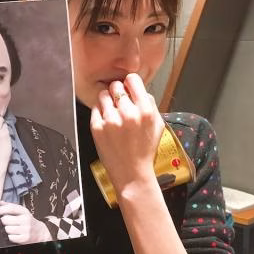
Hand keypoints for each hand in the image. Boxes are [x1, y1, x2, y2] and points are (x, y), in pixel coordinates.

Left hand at [0, 202, 52, 243]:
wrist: (40, 233)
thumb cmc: (28, 221)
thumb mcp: (22, 212)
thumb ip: (11, 207)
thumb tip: (0, 202)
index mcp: (24, 211)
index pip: (11, 208)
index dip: (2, 209)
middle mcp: (26, 219)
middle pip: (6, 219)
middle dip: (3, 221)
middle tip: (7, 222)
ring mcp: (26, 229)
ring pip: (7, 229)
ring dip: (7, 229)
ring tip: (11, 228)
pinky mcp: (24, 238)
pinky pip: (10, 237)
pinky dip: (10, 236)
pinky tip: (14, 234)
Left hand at [90, 73, 164, 195]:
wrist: (132, 173)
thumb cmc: (145, 150)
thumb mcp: (157, 125)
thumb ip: (150, 104)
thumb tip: (140, 89)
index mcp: (145, 110)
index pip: (132, 79)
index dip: (130, 84)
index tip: (129, 90)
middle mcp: (128, 113)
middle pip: (116, 86)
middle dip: (118, 93)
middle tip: (120, 104)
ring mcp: (111, 120)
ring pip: (103, 95)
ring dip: (107, 101)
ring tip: (113, 113)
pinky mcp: (97, 127)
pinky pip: (95, 108)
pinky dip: (100, 113)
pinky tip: (107, 123)